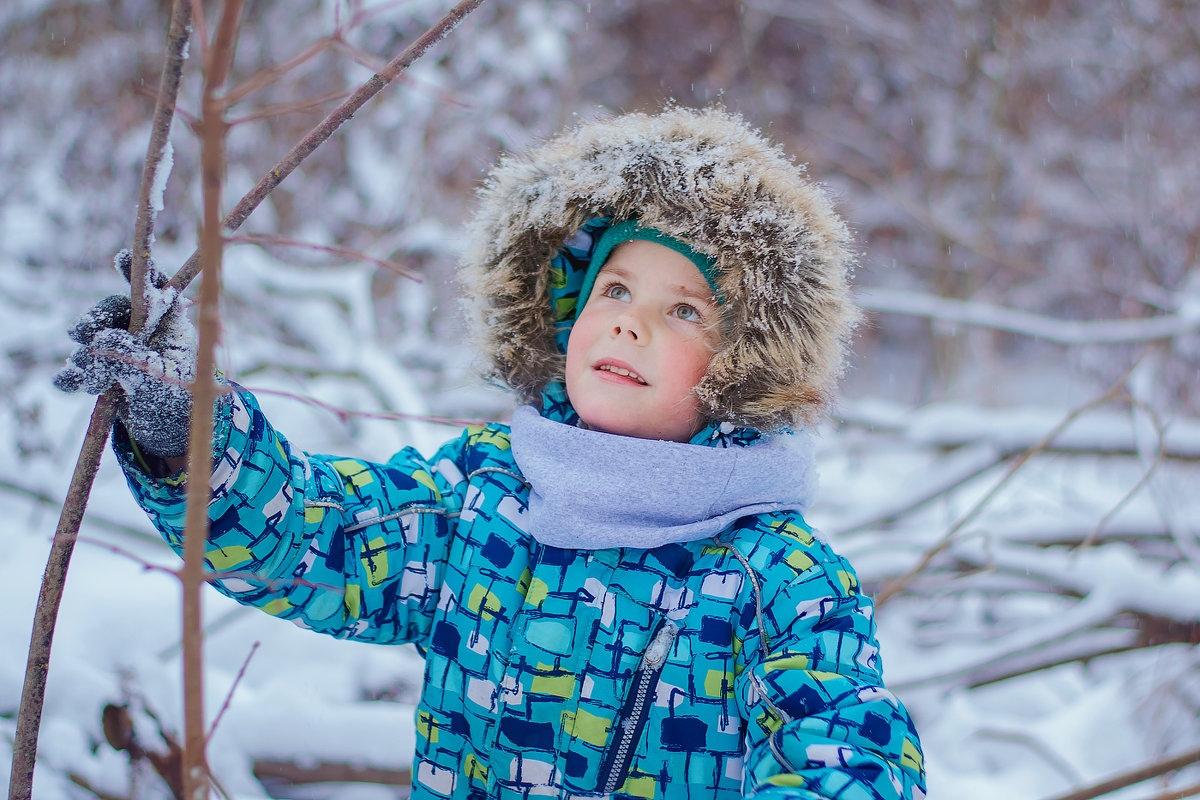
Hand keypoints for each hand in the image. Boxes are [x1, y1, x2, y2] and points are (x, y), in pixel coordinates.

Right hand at [55, 251, 196, 458]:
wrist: (171, 434)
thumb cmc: (180, 402)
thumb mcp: (161, 379)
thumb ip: (133, 357)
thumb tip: (101, 339)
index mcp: (170, 326)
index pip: (156, 290)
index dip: (140, 273)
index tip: (122, 258)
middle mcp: (146, 332)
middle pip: (115, 311)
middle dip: (95, 320)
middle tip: (79, 334)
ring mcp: (125, 350)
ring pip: (95, 340)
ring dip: (88, 358)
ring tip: (96, 382)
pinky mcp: (108, 371)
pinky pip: (84, 366)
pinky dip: (74, 374)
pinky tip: (69, 383)